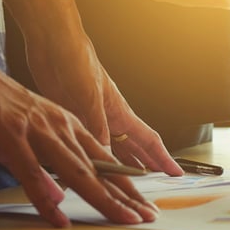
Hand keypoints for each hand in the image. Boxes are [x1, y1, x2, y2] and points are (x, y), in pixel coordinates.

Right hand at [0, 59, 158, 227]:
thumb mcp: (28, 132)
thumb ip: (44, 161)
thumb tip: (55, 191)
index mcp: (66, 126)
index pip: (105, 161)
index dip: (126, 185)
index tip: (142, 204)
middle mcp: (60, 128)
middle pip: (100, 170)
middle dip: (126, 196)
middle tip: (148, 216)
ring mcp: (38, 132)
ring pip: (78, 172)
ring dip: (102, 198)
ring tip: (122, 218)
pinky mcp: (12, 137)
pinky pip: (32, 173)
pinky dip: (45, 198)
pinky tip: (58, 218)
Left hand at [22, 36, 182, 176]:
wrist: (54, 44)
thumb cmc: (77, 61)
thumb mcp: (89, 96)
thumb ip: (97, 124)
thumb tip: (105, 152)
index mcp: (120, 111)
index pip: (149, 140)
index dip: (163, 158)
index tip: (176, 173)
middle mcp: (109, 117)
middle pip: (133, 148)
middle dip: (146, 167)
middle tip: (155, 185)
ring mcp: (92, 118)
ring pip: (111, 148)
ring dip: (120, 165)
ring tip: (128, 183)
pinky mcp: (73, 117)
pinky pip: (86, 142)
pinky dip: (91, 157)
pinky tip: (89, 166)